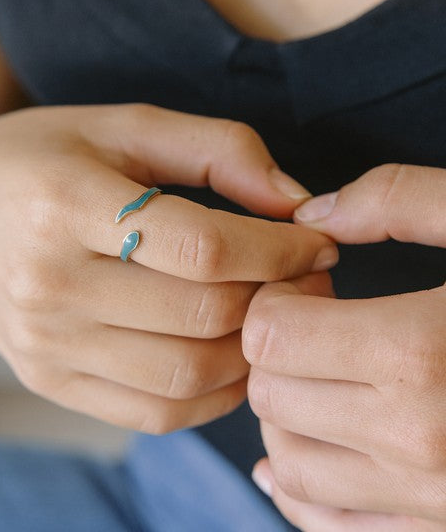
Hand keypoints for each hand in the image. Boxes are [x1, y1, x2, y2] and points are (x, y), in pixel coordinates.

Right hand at [0, 103, 334, 431]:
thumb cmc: (40, 157)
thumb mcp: (123, 125)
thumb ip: (217, 149)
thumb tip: (295, 202)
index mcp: (63, 204)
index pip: (204, 248)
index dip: (280, 249)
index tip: (316, 240)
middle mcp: (47, 284)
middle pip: (202, 314)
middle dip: (278, 297)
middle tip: (307, 277)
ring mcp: (44, 344)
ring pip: (186, 373)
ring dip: (252, 350)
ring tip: (272, 313)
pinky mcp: (47, 379)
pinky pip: (154, 411)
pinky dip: (211, 394)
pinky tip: (228, 353)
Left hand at [243, 164, 445, 529]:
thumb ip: (399, 200)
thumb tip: (312, 216)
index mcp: (424, 353)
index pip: (270, 332)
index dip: (278, 297)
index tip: (315, 285)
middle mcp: (423, 443)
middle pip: (272, 395)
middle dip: (278, 351)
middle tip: (319, 322)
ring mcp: (438, 506)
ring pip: (290, 464)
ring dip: (286, 413)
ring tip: (325, 375)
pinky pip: (332, 528)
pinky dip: (302, 491)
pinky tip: (307, 458)